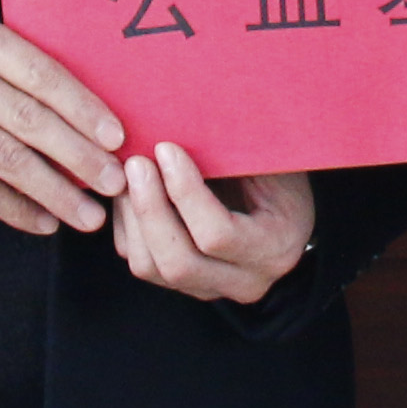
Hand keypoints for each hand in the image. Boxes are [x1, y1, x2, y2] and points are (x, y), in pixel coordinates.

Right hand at [0, 8, 123, 236]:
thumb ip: (5, 68)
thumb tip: (84, 114)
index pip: (39, 70)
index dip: (84, 107)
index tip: (117, 136)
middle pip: (29, 117)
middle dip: (80, 155)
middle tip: (114, 182)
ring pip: (7, 156)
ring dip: (55, 190)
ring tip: (87, 213)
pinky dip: (16, 208)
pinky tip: (42, 221)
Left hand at [115, 147, 313, 305]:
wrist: (280, 206)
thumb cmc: (278, 173)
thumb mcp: (269, 160)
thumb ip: (236, 151)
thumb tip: (186, 119)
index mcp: (274, 249)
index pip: (218, 234)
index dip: (185, 191)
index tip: (166, 148)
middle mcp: (244, 281)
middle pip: (179, 262)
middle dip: (150, 209)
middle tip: (135, 162)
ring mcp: (210, 288)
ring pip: (151, 268)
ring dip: (132, 217)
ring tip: (127, 173)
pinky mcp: (181, 283)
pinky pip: (141, 262)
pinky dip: (126, 226)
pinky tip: (127, 190)